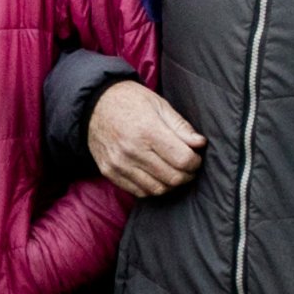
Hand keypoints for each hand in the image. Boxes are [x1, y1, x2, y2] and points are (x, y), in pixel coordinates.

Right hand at [87, 80, 204, 197]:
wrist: (93, 105)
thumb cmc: (130, 101)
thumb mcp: (159, 105)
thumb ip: (181, 126)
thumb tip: (200, 144)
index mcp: (147, 131)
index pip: (182, 160)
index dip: (195, 162)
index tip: (196, 157)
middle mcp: (132, 151)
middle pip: (172, 178)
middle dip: (187, 175)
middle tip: (188, 166)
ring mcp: (119, 164)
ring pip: (157, 189)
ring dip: (171, 184)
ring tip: (173, 171)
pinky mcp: (110, 172)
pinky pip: (139, 191)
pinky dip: (152, 187)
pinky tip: (156, 175)